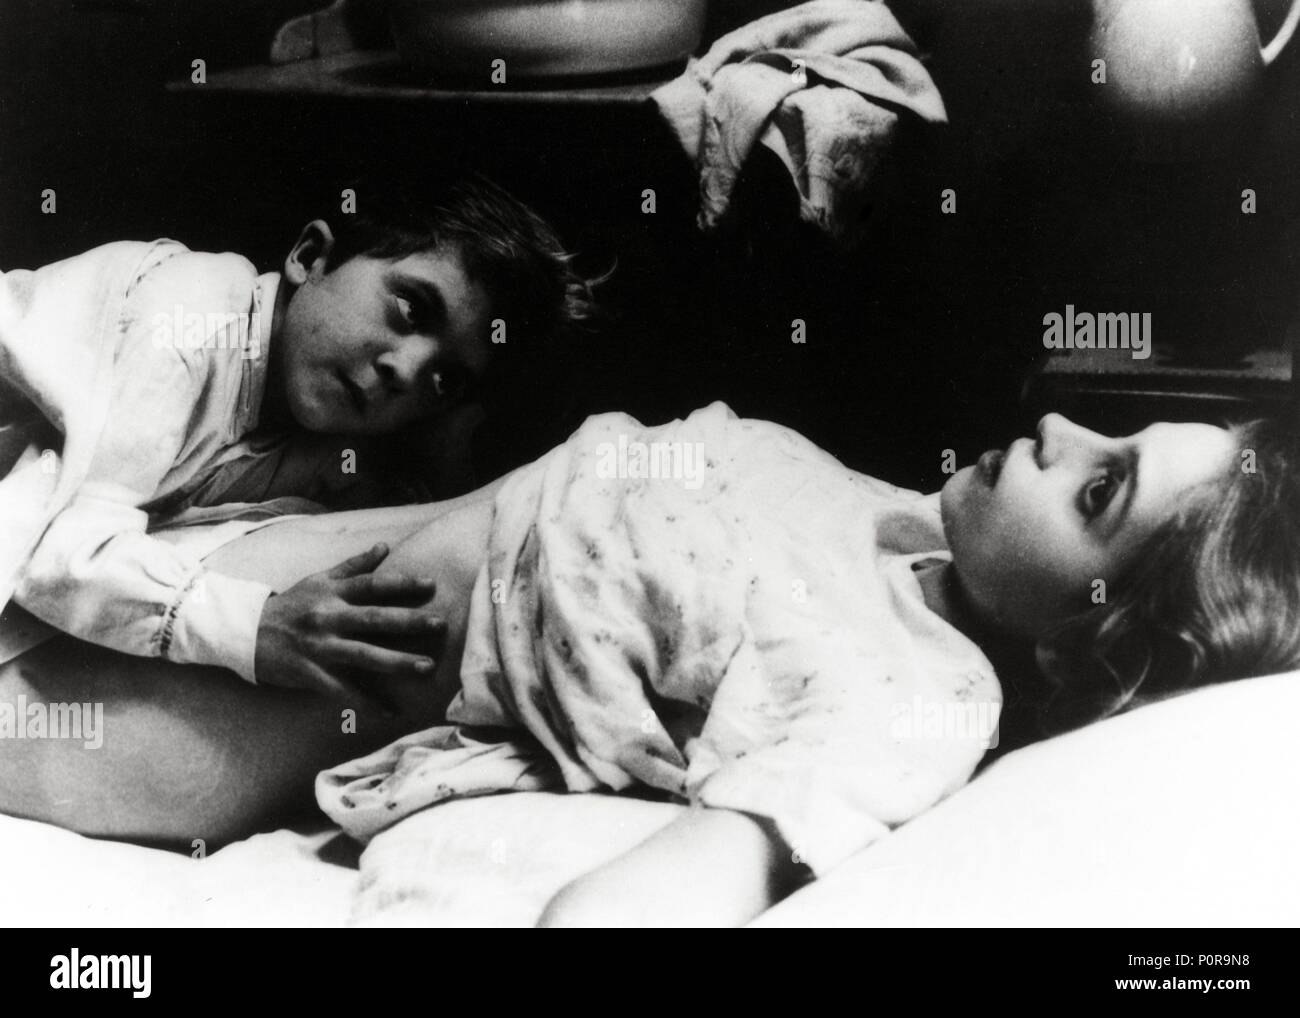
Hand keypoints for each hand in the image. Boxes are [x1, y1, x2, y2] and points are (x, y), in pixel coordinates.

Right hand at [254, 543, 444, 712]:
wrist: (244, 632)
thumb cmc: (290, 605)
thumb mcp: (319, 580)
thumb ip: (354, 566)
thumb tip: (385, 546)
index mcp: (333, 593)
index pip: (372, 585)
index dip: (402, 584)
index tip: (432, 585)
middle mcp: (328, 617)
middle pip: (374, 618)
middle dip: (409, 622)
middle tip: (441, 624)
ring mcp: (320, 647)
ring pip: (364, 655)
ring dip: (397, 662)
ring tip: (427, 667)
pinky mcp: (310, 673)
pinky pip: (343, 691)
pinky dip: (367, 702)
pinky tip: (391, 712)